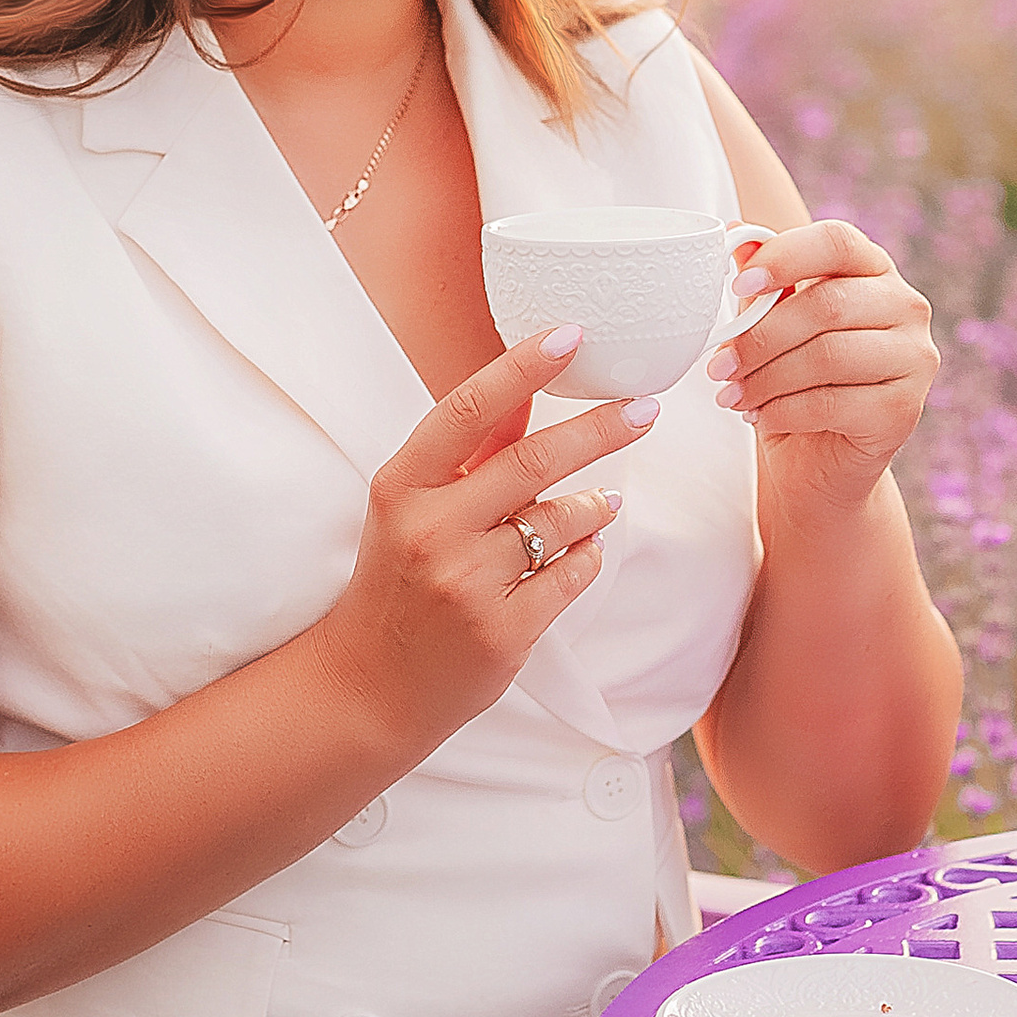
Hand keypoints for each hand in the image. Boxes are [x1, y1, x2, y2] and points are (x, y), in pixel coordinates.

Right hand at [316, 329, 660, 759]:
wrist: (370, 684)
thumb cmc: (397, 581)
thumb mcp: (413, 507)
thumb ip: (469, 453)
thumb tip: (524, 395)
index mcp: (401, 487)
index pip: (466, 409)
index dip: (522, 366)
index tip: (572, 332)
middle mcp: (431, 530)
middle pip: (533, 460)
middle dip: (601, 427)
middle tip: (646, 408)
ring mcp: (467, 584)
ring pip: (563, 519)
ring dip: (595, 504)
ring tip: (602, 501)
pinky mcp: (503, 631)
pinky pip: (572, 573)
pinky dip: (588, 555)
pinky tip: (582, 552)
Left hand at [706, 220, 937, 518]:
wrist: (818, 461)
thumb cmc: (794, 380)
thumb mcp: (772, 325)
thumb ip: (764, 284)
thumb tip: (735, 238)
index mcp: (875, 270)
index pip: (837, 241)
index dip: (785, 256)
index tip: (737, 285)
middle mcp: (906, 308)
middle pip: (828, 303)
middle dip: (761, 337)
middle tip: (718, 365)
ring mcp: (914, 360)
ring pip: (828, 355)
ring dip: (766, 378)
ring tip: (732, 395)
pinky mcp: (903, 411)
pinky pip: (832, 403)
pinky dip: (783, 410)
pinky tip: (759, 416)